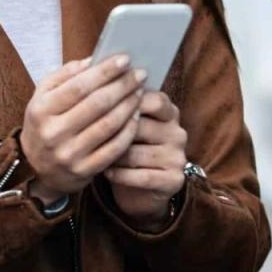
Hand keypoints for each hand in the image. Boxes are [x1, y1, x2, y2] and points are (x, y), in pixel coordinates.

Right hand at [20, 54, 147, 205]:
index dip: (105, 71)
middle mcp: (54, 133)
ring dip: (129, 105)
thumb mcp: (43, 96)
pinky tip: (136, 115)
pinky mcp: (84, 170)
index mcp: (42, 109)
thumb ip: (64, 75)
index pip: (79, 86)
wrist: (36, 168)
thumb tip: (93, 60)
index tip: (124, 60)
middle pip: (97, 104)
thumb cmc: (44, 123)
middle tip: (140, 74)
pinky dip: (129, 129)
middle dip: (123, 86)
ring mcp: (69, 154)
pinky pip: (114, 148)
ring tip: (140, 92)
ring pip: (109, 125)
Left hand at [104, 90, 186, 230]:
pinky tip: (107, 173)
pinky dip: (119, 175)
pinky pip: (141, 176)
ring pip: (135, 154)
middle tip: (93, 138)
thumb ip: (121, 104)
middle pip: (139, 127)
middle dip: (112, 134)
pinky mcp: (174, 181)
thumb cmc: (128, 148)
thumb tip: (100, 81)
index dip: (126, 104)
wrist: (140, 190)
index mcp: (169, 113)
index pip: (153, 100)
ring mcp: (178, 157)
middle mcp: (178, 133)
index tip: (103, 110)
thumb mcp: (127, 123)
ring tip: (99, 157)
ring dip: (112, 157)